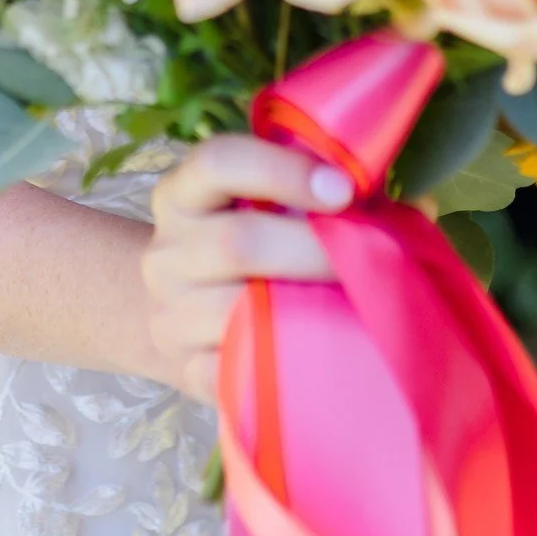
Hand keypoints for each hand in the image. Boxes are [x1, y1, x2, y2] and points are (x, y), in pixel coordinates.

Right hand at [144, 134, 353, 402]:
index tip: (343, 189)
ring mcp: (170, 316)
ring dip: (306, 308)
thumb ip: (299, 191)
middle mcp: (166, 252)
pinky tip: (317, 350)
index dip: (282, 169)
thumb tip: (369, 191)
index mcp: (180, 196)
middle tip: (365, 256)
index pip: (217, 163)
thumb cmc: (242, 242)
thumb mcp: (249, 203)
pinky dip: (281, 362)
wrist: (176, 310)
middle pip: (236, 244)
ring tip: (352, 305)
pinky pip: (235, 372)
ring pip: (238, 312)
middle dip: (312, 249)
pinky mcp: (185, 371)